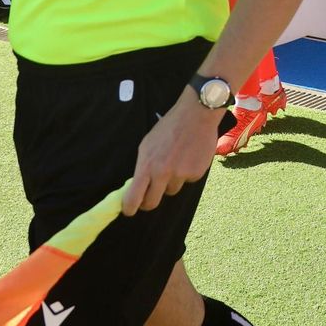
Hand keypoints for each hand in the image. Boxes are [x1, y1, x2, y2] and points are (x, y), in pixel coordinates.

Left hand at [121, 94, 220, 216]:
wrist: (196, 115)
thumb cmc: (169, 127)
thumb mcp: (147, 145)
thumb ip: (143, 167)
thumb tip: (137, 186)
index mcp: (147, 166)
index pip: (133, 198)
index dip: (129, 208)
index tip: (129, 210)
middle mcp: (163, 173)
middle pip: (152, 202)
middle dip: (149, 202)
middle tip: (150, 195)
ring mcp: (181, 174)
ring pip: (171, 190)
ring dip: (171, 182)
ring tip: (177, 161)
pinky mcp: (197, 173)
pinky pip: (188, 181)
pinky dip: (188, 173)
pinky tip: (190, 156)